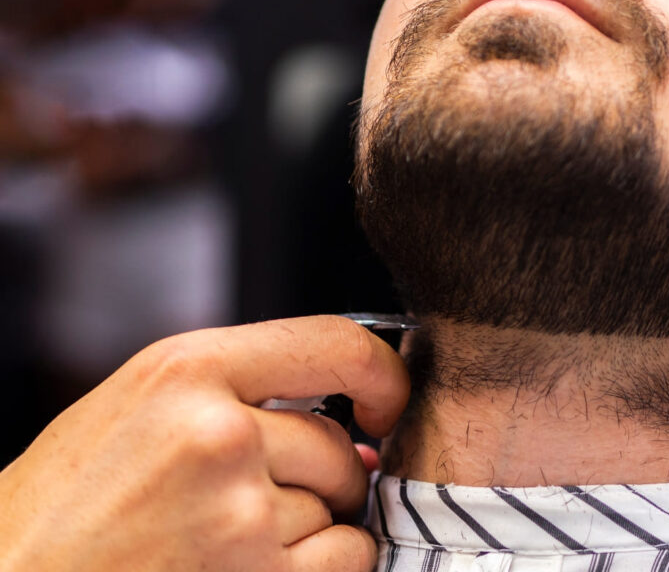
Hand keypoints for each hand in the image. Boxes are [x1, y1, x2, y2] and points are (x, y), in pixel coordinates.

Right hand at [0, 316, 409, 571]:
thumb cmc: (59, 513)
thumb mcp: (133, 413)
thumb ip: (239, 399)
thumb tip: (358, 433)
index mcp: (183, 371)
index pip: (334, 343)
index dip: (380, 375)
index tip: (384, 405)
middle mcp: (216, 433)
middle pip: (337, 445)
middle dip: (322, 477)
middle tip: (255, 505)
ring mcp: (238, 513)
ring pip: (339, 507)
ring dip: (307, 529)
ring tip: (225, 543)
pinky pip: (346, 559)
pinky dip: (322, 568)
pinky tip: (255, 570)